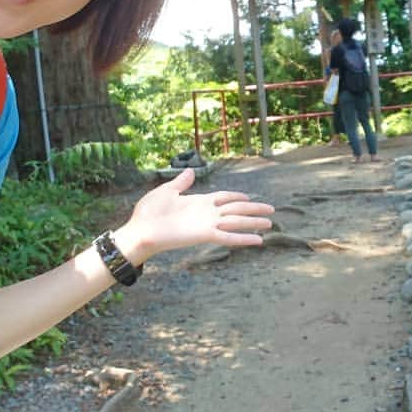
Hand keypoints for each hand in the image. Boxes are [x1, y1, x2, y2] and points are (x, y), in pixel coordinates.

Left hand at [115, 169, 273, 263]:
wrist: (140, 230)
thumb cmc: (149, 213)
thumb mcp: (166, 191)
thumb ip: (181, 183)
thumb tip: (190, 171)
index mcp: (199, 202)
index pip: (224, 198)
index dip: (237, 197)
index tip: (249, 198)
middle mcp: (208, 213)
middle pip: (237, 210)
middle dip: (254, 210)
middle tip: (271, 210)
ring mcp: (208, 224)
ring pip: (237, 222)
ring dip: (254, 222)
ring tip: (270, 223)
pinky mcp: (206, 235)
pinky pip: (229, 236)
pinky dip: (244, 238)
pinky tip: (258, 240)